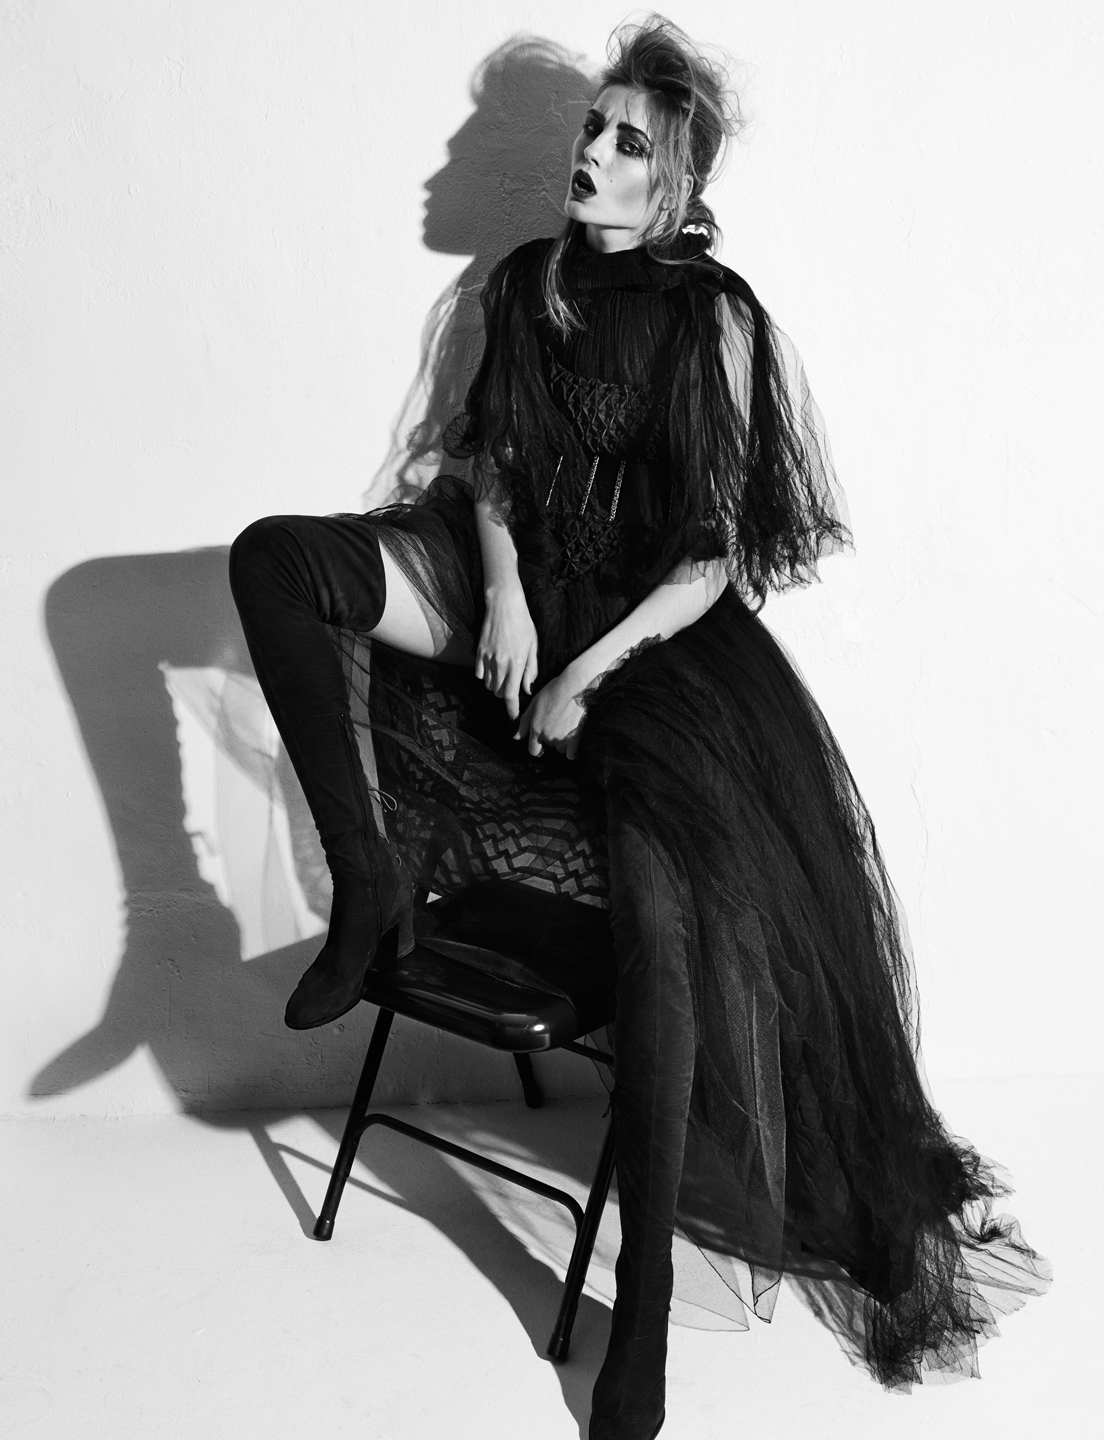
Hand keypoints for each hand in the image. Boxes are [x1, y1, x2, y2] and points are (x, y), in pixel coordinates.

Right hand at [475, 586, 538, 720]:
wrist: (504, 606)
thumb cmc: (523, 625)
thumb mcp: (533, 647)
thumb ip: (531, 670)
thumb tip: (527, 689)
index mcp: (517, 664)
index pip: (512, 696)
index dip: (512, 710)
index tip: (513, 718)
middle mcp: (500, 664)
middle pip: (499, 693)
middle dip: (506, 695)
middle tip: (512, 686)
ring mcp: (487, 659)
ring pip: (489, 685)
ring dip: (496, 686)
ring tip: (503, 675)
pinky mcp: (479, 653)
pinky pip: (479, 675)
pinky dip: (485, 676)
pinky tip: (492, 668)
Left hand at [514, 665, 587, 759]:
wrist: (576, 686)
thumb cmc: (555, 690)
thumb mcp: (535, 703)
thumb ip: (524, 722)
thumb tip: (516, 737)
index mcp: (536, 728)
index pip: (533, 750)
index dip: (537, 747)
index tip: (542, 742)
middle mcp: (547, 736)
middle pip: (549, 747)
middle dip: (552, 738)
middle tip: (559, 722)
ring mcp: (562, 738)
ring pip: (561, 749)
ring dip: (564, 742)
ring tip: (568, 725)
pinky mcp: (575, 739)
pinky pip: (572, 754)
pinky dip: (573, 749)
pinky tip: (574, 738)